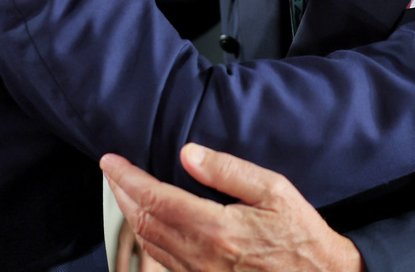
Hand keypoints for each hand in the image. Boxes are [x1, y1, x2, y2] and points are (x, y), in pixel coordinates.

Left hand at [101, 144, 362, 271]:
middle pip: (144, 223)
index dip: (127, 179)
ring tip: (124, 193)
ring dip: (131, 217)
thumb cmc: (303, 238)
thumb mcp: (275, 191)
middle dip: (122, 194)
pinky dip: (148, 241)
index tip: (111, 161)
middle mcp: (202, 256)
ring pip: (149, 246)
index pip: (156, 199)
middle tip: (112, 172)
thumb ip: (229, 170)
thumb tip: (189, 154)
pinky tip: (149, 226)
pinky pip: (164, 264)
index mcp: (217, 229)